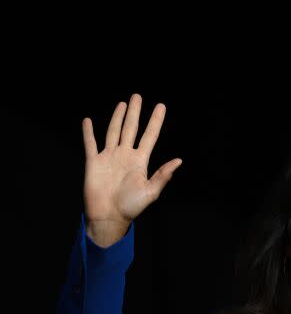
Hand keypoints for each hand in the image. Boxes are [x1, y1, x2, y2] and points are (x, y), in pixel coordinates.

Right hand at [82, 93, 181, 228]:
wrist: (109, 217)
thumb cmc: (131, 207)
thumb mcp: (151, 192)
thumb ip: (163, 175)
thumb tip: (179, 161)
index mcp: (140, 161)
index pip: (150, 135)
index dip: (155, 121)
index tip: (160, 106)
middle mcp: (125, 155)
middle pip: (131, 128)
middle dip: (135, 113)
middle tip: (137, 96)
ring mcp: (109, 157)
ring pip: (113, 132)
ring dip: (117, 117)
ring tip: (123, 104)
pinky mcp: (94, 162)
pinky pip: (90, 144)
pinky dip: (88, 132)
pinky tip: (88, 120)